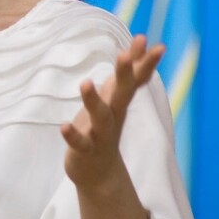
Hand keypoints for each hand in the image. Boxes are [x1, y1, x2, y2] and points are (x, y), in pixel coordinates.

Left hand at [60, 35, 165, 190]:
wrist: (100, 174)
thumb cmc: (105, 129)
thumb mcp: (115, 100)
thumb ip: (124, 77)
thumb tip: (132, 49)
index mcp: (119, 102)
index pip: (136, 79)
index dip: (144, 62)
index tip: (154, 43)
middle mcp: (114, 115)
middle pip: (122, 92)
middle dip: (125, 73)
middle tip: (124, 54)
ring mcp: (101, 133)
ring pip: (100, 116)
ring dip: (93, 100)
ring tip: (85, 82)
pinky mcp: (85, 150)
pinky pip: (80, 142)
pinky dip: (73, 135)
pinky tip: (64, 127)